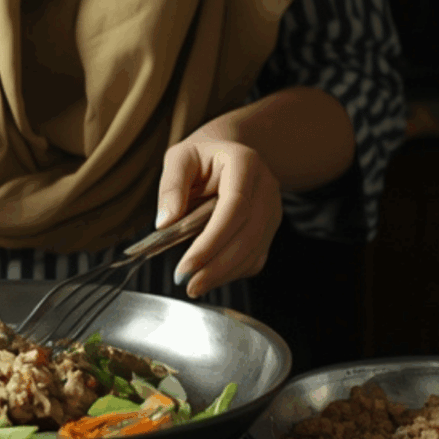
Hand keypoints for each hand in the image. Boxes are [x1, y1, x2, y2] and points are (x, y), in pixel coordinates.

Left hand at [157, 133, 283, 298]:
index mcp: (245, 162)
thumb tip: (165, 222)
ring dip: (224, 274)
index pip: (235, 206)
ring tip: (194, 286)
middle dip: (217, 265)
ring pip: (254, 250)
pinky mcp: (270, 228)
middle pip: (248, 234)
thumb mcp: (179, 158)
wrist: (227, 152)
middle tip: (188, 283)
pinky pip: (256, 257)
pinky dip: (233, 272)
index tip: (187, 264)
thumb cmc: (201, 157)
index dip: (212, 240)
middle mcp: (266, 187)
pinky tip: (211, 277)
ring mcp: (273, 209)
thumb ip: (171, 186)